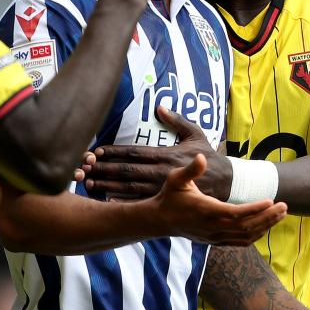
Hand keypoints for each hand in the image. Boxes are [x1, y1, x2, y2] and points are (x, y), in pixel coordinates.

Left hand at [84, 106, 231, 199]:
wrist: (226, 184)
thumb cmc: (208, 157)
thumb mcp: (196, 134)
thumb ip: (176, 120)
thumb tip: (160, 107)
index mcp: (166, 155)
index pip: (135, 152)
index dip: (115, 151)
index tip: (97, 150)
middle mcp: (162, 172)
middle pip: (127, 170)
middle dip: (104, 169)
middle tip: (83, 167)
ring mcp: (162, 188)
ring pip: (129, 188)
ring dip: (107, 185)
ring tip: (88, 183)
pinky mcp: (165, 200)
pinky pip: (140, 202)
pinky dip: (121, 202)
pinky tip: (105, 200)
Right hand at [152, 153, 284, 245]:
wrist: (160, 220)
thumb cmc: (170, 196)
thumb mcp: (176, 179)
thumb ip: (190, 170)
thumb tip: (200, 157)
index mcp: (205, 210)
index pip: (236, 213)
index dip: (255, 208)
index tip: (271, 200)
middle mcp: (212, 227)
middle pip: (246, 226)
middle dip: (268, 217)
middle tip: (284, 206)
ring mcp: (214, 237)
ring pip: (246, 236)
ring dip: (266, 226)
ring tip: (281, 214)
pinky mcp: (215, 242)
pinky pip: (240, 242)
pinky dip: (255, 235)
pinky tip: (266, 226)